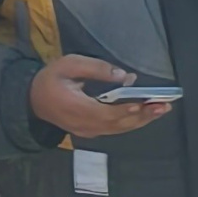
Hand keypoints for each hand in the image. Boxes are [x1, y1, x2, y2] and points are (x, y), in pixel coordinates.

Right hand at [28, 55, 180, 140]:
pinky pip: (115, 129)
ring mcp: (88, 131)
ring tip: (161, 110)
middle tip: (164, 105)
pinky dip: (132, 122)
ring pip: (119, 128)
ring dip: (141, 120)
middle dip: (143, 115)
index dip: (126, 109)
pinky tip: (145, 114)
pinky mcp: (91, 132)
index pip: (106, 112)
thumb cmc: (51, 79)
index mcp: (76, 107)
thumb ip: (97, 68)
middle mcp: (84, 124)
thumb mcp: (69, 64)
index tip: (144, 103)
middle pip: (118, 123)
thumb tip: (125, 76)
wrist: (33, 101)